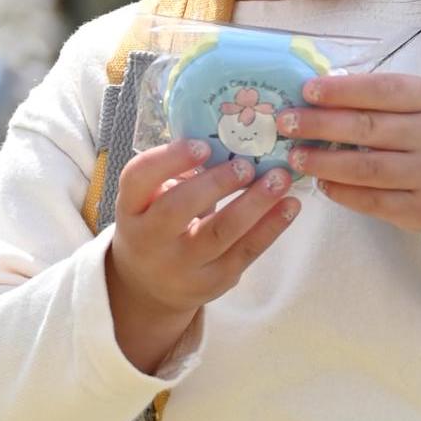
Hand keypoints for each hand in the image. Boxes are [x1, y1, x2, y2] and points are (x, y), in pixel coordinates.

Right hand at [104, 137, 299, 375]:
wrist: (150, 286)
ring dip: (254, 203)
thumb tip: (231, 135)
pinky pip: (245, 253)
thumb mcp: (151, 199)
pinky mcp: (212, 282)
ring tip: (280, 179)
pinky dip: (271, 227)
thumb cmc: (158, 224)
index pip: (137, 178)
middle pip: (177, 209)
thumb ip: (177, 173)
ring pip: (219, 233)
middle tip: (247, 164)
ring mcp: (180, 265)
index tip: (202, 145)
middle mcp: (148, 239)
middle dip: (216, 183)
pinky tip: (290, 206)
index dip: (169, 159)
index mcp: (130, 208)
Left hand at [284, 72, 420, 263]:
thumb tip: (323, 87)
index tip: (307, 90)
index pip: (383, 90)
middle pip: (368, 128)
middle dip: (320, 124)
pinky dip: (343, 192)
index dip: (342, 90)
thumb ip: (382, 96)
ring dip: (324, 162)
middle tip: (285, 122)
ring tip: (296, 155)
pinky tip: (322, 183)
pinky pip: (373, 201)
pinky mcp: (420, 210)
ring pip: (366, 168)